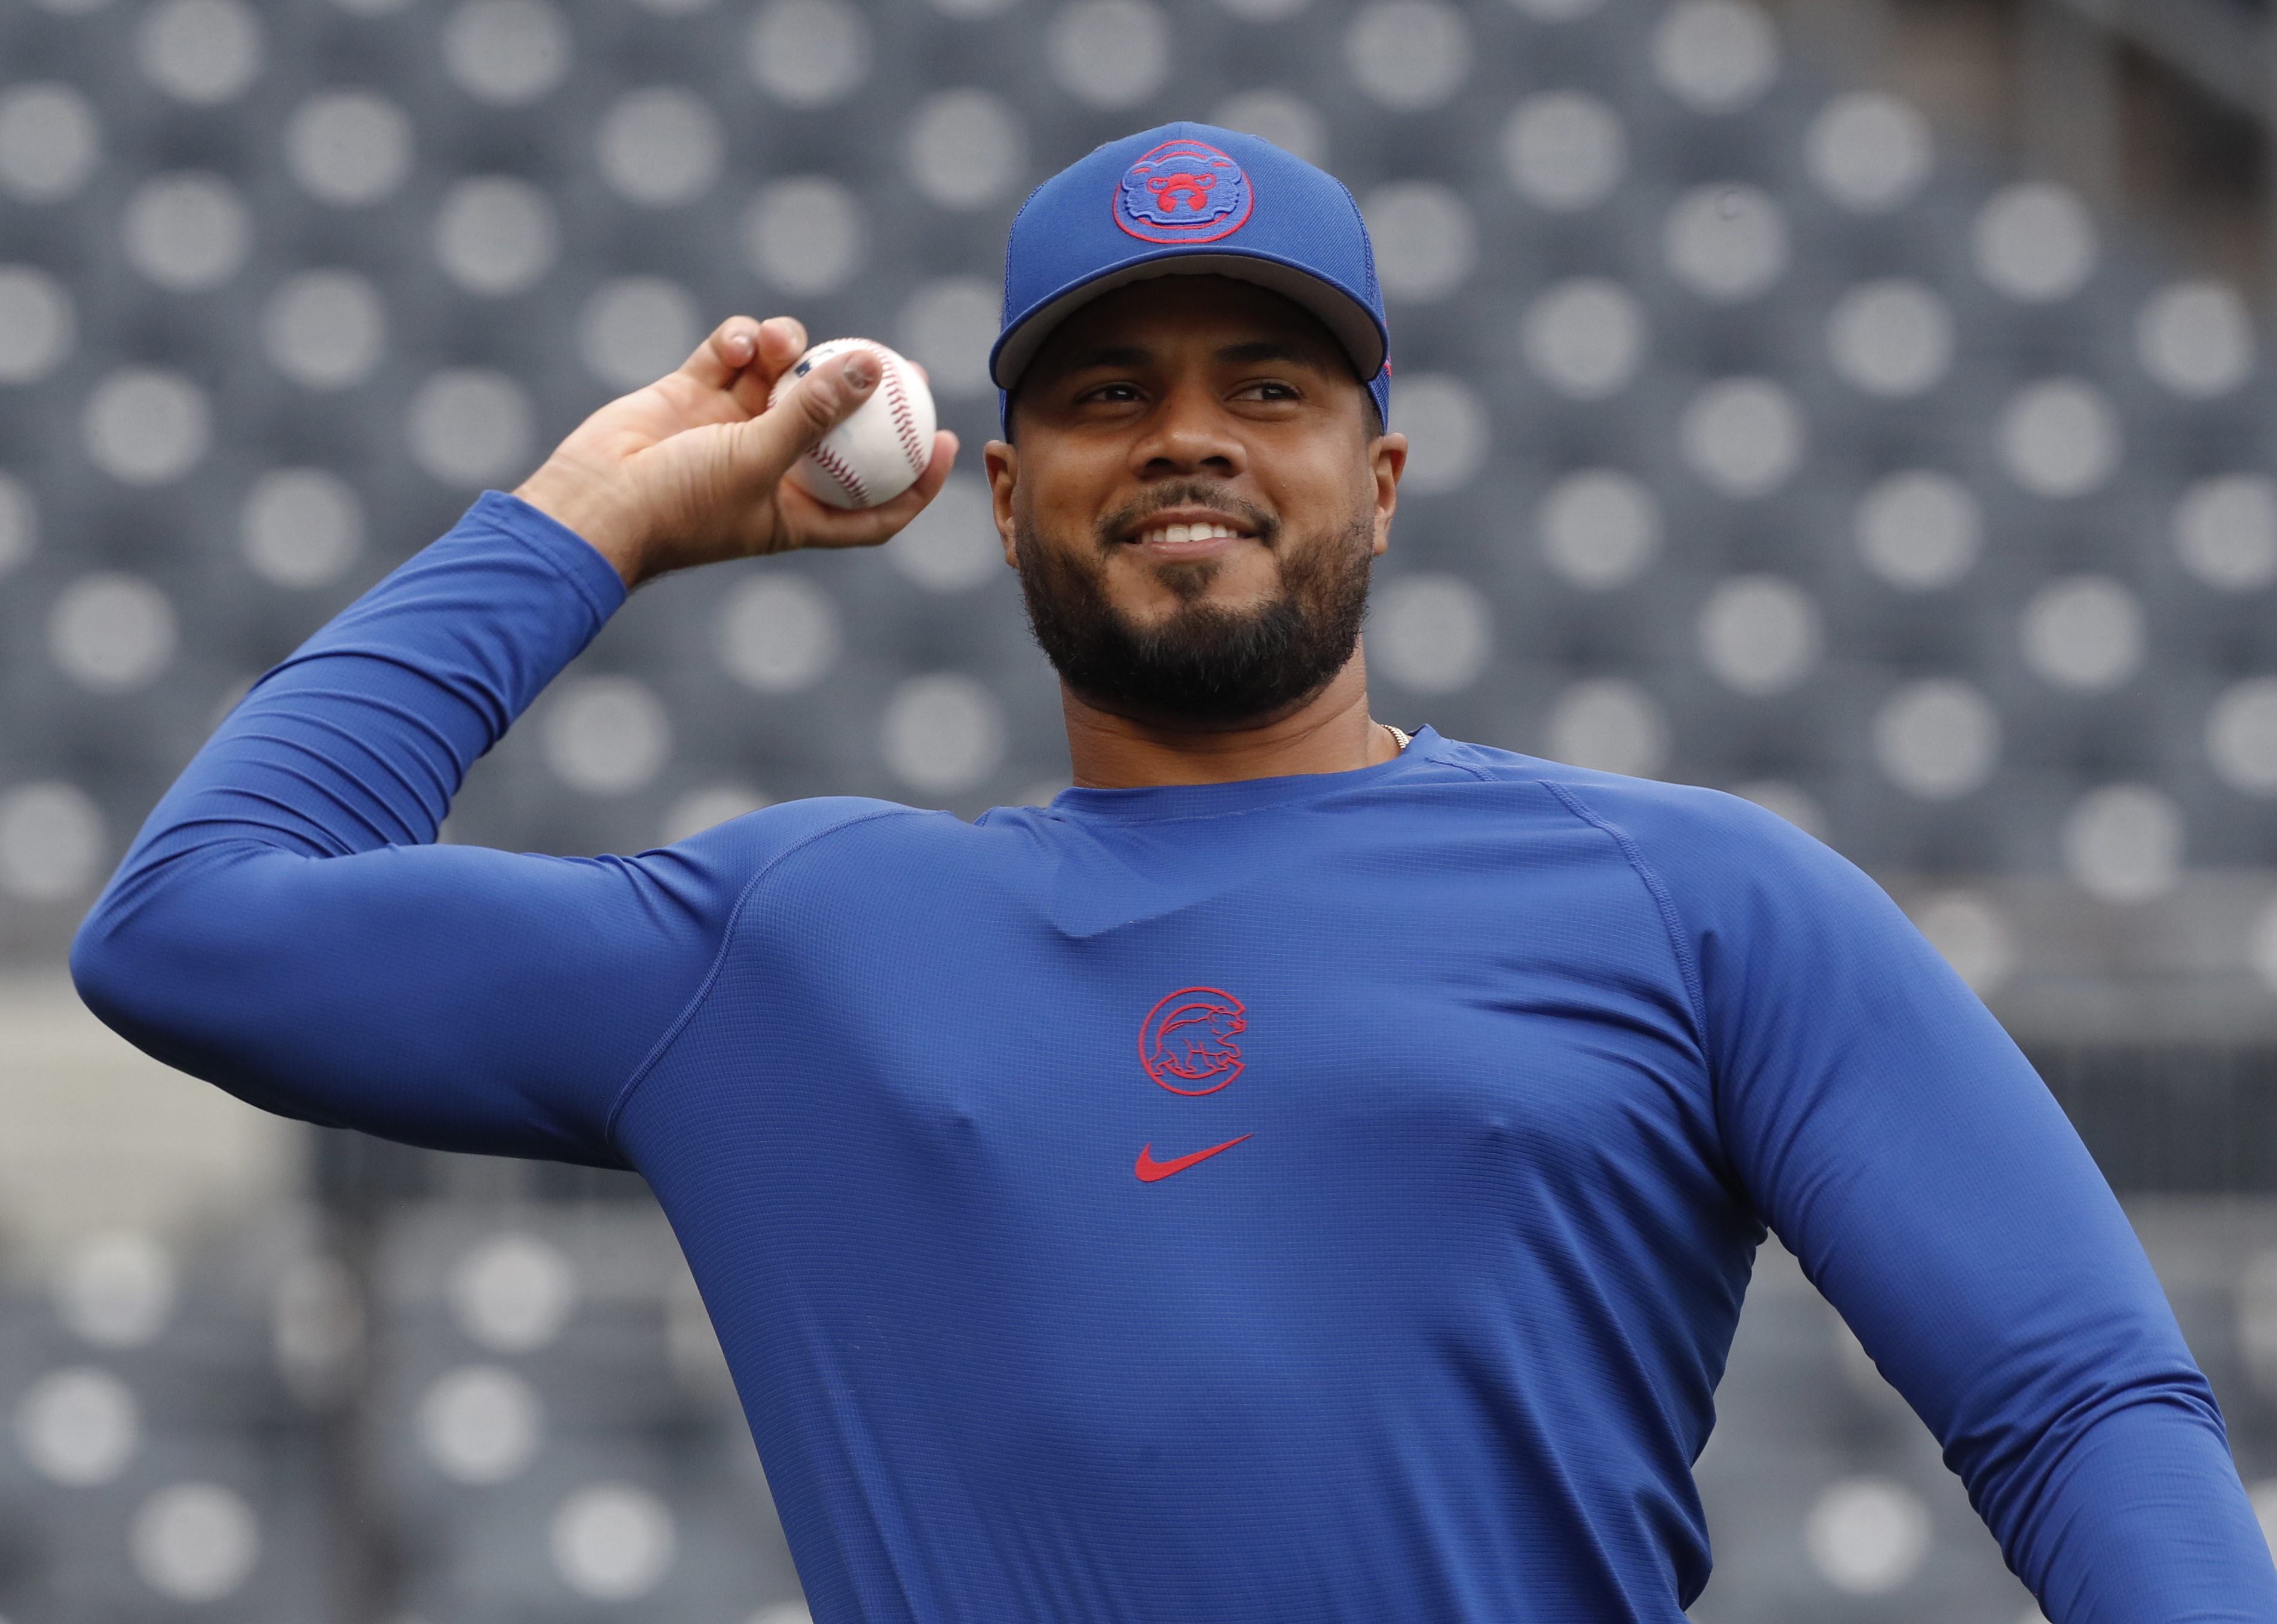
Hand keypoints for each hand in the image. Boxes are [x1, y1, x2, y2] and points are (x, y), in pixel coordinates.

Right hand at [513, 315, 959, 586]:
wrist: (592, 503)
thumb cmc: (680, 505)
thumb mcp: (758, 461)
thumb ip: (815, 414)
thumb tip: (872, 369)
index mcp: (797, 511)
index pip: (874, 505)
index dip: (914, 479)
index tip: (946, 438)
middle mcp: (771, 469)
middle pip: (838, 428)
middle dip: (866, 393)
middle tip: (895, 360)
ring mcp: (733, 428)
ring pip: (785, 377)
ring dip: (793, 352)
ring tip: (785, 344)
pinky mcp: (694, 394)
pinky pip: (735, 355)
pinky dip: (742, 341)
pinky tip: (739, 344)